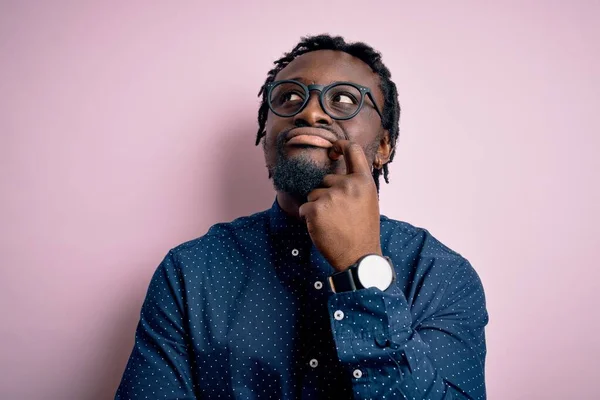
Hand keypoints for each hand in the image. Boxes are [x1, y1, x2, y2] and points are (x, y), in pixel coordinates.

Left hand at [299, 140, 381, 270]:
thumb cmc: (363, 231)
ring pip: (314, 194)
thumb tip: (338, 175)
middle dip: (327, 195)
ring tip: (333, 223)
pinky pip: (304, 208)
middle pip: (326, 180)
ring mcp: (331, 196)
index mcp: (364, 182)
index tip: (333, 147)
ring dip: (318, 207)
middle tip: (339, 216)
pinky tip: (323, 229)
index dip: (341, 145)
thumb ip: (355, 185)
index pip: (353, 150)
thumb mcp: (368, 201)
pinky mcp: (316, 209)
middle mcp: (348, 185)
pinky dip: (309, 218)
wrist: (358, 257)